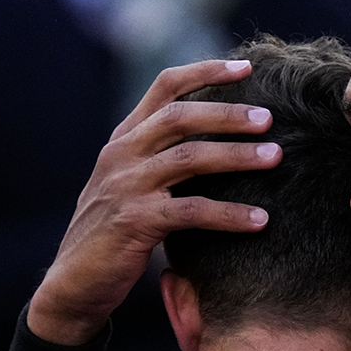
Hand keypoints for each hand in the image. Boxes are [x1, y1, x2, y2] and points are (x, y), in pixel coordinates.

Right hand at [26, 59, 282, 344]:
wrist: (74, 285)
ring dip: (237, 156)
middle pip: (180, 117)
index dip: (204, 71)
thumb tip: (219, 144)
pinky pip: (192, 212)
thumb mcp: (131, 187)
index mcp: (123, 139)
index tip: (246, 65)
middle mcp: (121, 155)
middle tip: (269, 118)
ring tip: (276, 157)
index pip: (164, 87)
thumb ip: (161, 160)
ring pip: (189, 158)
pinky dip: (229, 214)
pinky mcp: (134, 222)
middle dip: (228, 113)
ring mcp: (125, 187)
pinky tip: (260, 220)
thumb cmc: (113, 236)